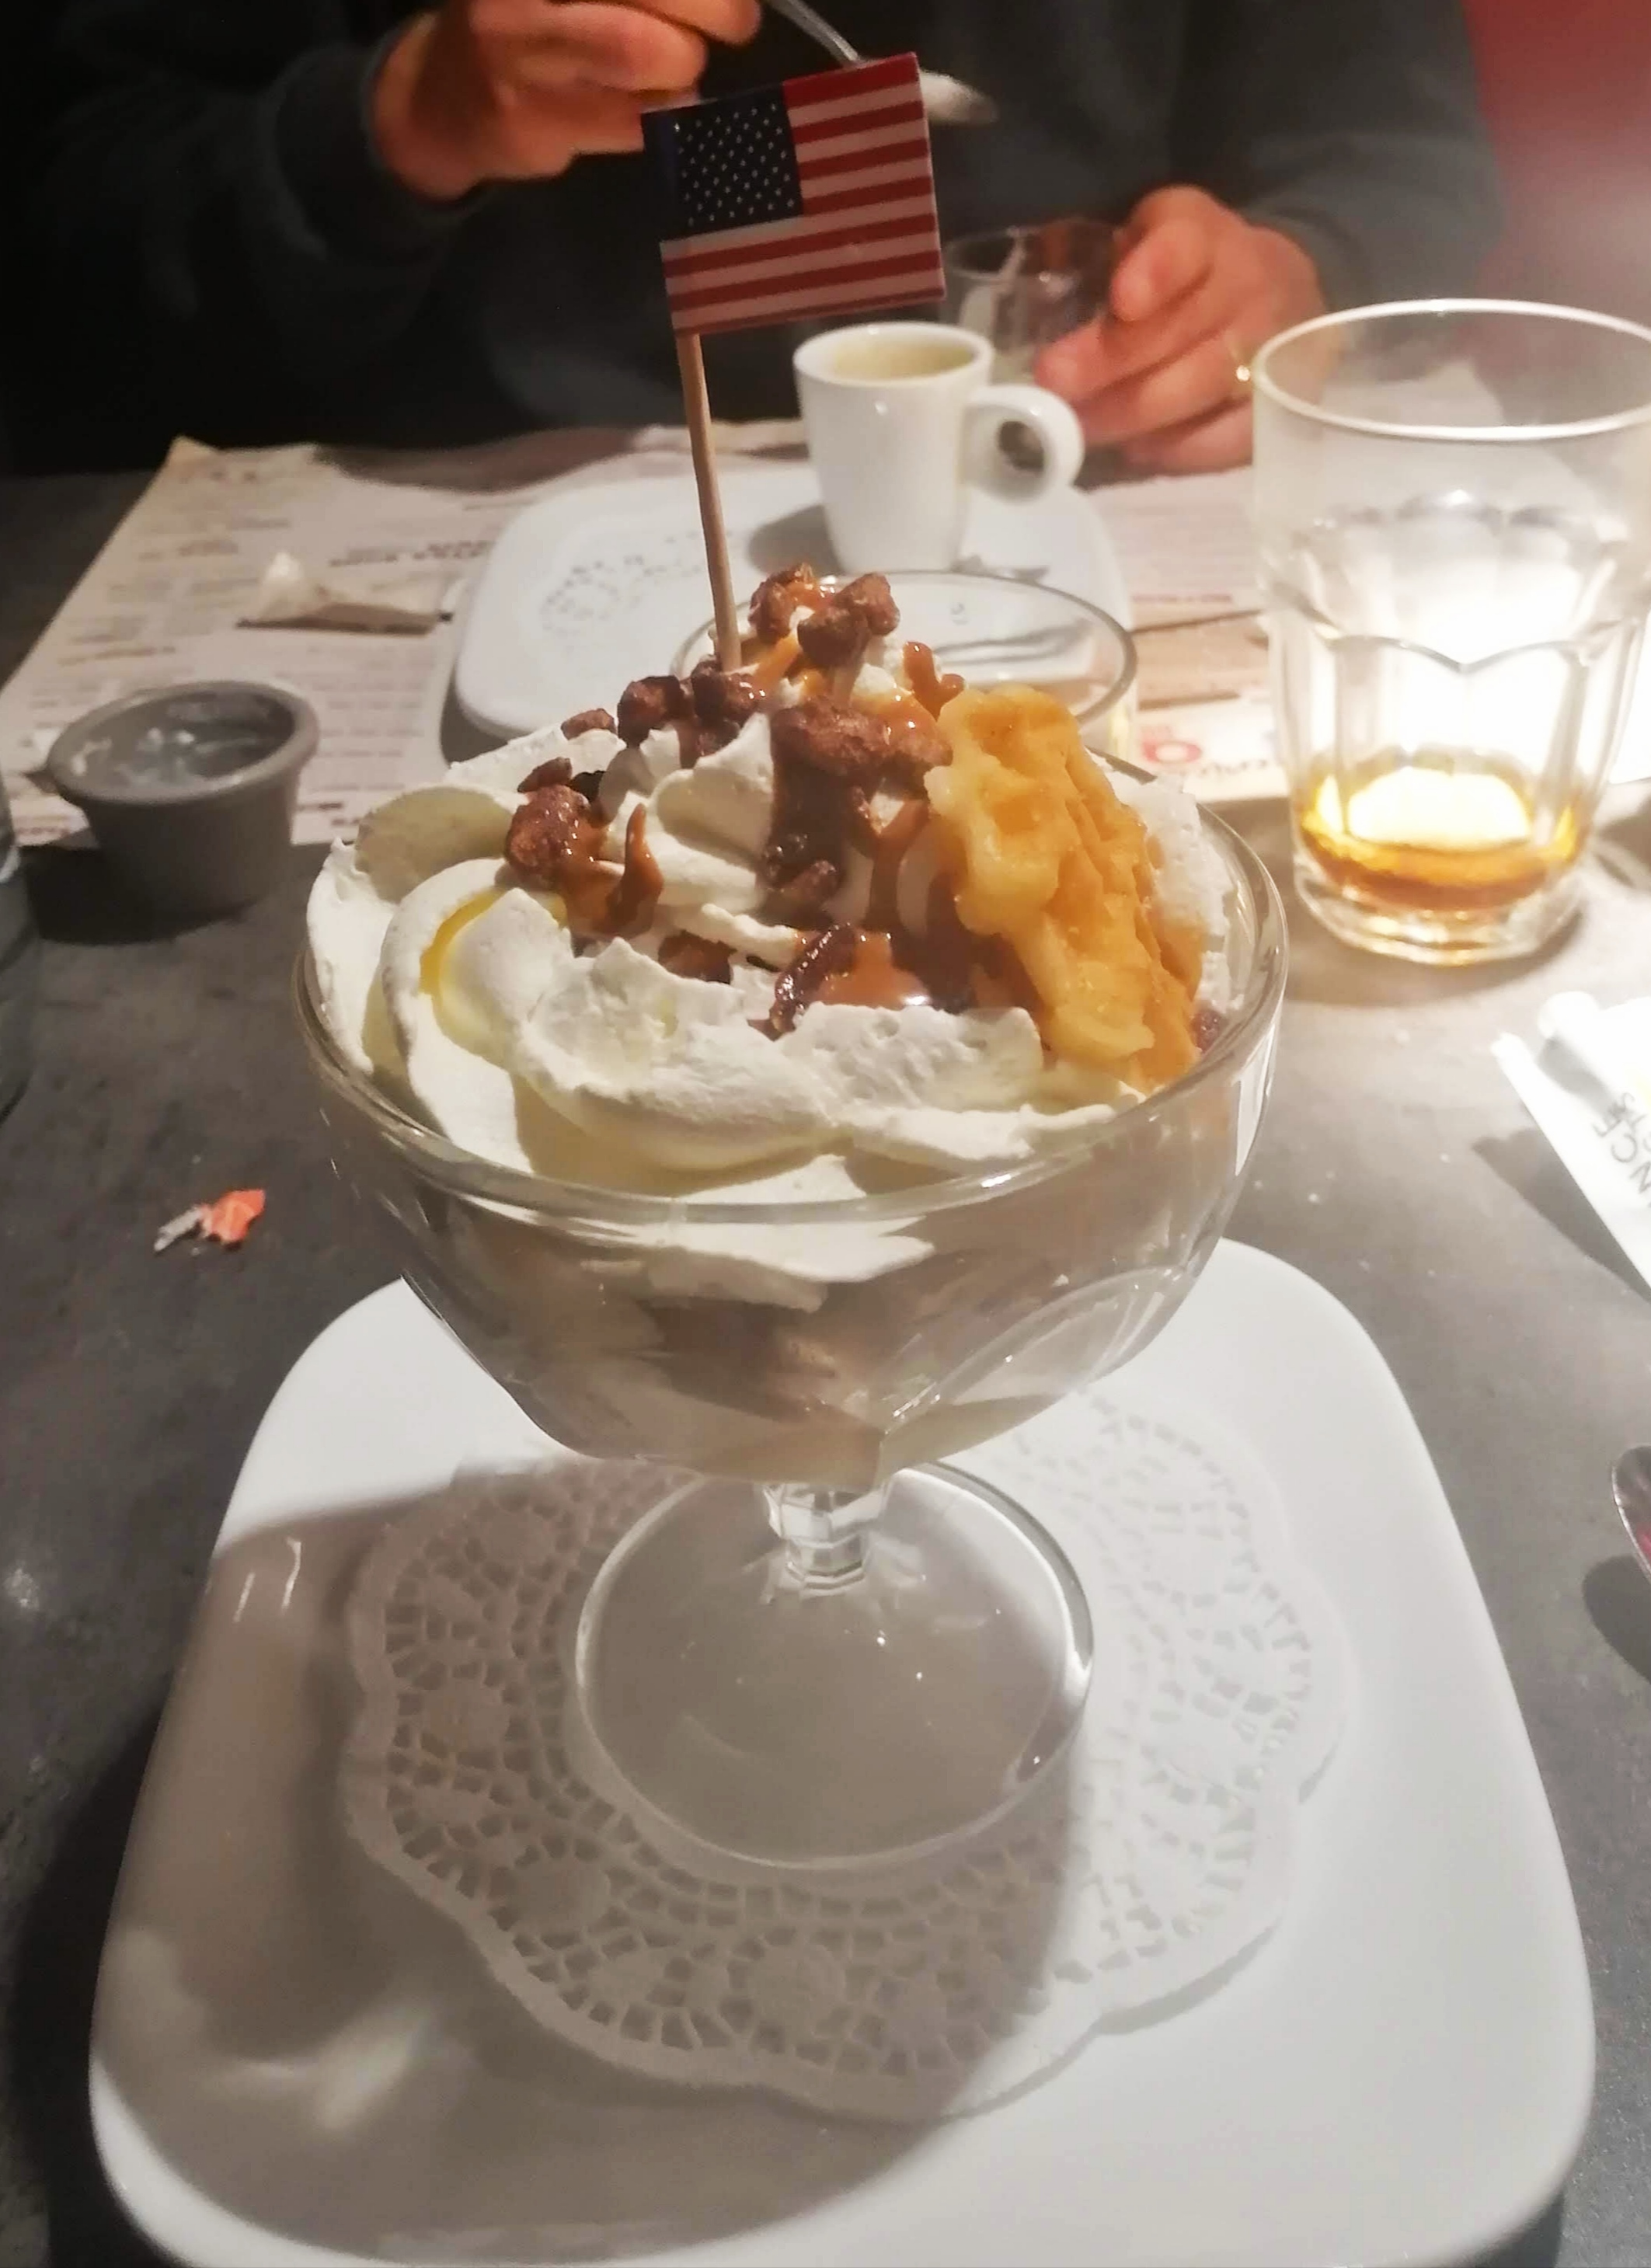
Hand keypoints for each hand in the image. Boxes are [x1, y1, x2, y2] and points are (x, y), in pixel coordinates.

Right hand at [374, 0, 761, 201]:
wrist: (441, 98)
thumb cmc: (524, 23)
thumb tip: (725, 3)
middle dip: (715, 8)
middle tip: (738, 23)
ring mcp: (524, 54)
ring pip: (641, 52)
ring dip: (686, 66)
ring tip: (685, 67)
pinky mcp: (535, 121)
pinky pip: (634, 120)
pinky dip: (666, 114)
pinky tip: (661, 105)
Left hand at [1035, 187, 1324, 473]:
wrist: (1271, 295)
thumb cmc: (1181, 272)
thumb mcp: (1144, 240)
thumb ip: (1103, 261)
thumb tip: (1037, 304)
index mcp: (1205, 236)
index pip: (1186, 245)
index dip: (1157, 271)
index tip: (1123, 300)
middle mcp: (1246, 287)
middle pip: (1182, 328)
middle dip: (1113, 361)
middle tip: (1055, 384)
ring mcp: (1267, 348)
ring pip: (1198, 384)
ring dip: (1130, 413)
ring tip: (1076, 427)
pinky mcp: (1274, 405)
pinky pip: (1227, 434)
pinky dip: (1178, 449)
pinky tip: (1135, 450)